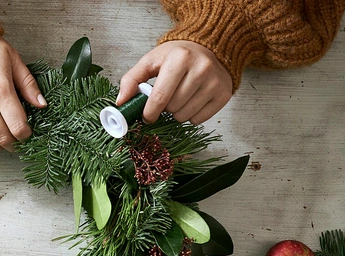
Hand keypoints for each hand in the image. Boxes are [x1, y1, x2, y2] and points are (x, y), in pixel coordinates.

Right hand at [0, 36, 45, 151]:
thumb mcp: (13, 59)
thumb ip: (28, 84)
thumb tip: (42, 105)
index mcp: (1, 90)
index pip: (17, 126)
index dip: (25, 135)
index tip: (26, 134)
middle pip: (2, 137)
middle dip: (12, 144)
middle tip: (16, 142)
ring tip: (1, 143)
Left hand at [117, 41, 232, 124]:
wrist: (209, 47)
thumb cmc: (177, 55)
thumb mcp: (151, 61)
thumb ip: (131, 79)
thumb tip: (121, 102)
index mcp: (180, 58)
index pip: (160, 97)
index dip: (149, 112)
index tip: (146, 116)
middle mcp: (201, 68)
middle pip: (172, 109)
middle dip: (164, 108)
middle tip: (167, 97)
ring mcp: (214, 82)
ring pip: (184, 116)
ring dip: (176, 113)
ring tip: (179, 97)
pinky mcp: (223, 93)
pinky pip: (198, 120)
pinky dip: (191, 115)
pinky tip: (192, 100)